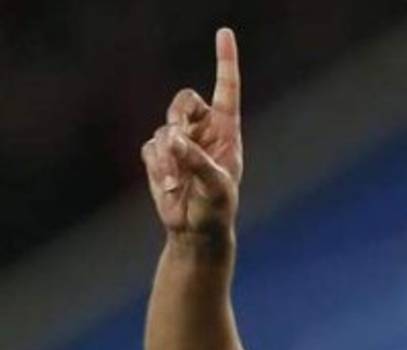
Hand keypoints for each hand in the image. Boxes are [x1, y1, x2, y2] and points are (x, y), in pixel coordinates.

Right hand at [142, 28, 242, 238]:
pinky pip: (151, 148)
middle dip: (178, 118)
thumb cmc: (217, 209)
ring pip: (164, 129)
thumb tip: (174, 139)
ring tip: (175, 183)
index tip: (224, 33)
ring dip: (167, 157)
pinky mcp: (160, 155)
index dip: (225, 62)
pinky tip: (168, 187)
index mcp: (226, 132)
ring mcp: (180, 142)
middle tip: (179, 141)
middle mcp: (203, 131)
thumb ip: (197, 161)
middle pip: (184, 101)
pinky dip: (157, 167)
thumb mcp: (216, 187)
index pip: (227, 90)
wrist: (196, 231)